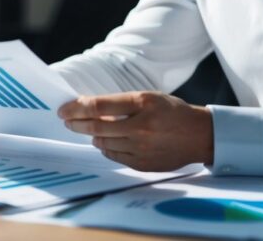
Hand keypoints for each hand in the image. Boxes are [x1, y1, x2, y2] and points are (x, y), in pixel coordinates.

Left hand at [58, 91, 212, 171]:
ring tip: (90, 130)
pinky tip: (106, 141)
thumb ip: (122, 103)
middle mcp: (141, 126)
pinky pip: (114, 156)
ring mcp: (142, 148)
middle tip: (67, 120)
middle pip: (97, 126)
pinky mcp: (142, 164)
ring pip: (103, 142)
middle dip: (76, 123)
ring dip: (92, 135)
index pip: (100, 106)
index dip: (77, 107)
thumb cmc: (172, 112)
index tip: (64, 109)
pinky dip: (106, 147)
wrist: (199, 135)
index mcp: (143, 103)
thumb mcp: (149, 98)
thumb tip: (90, 108)